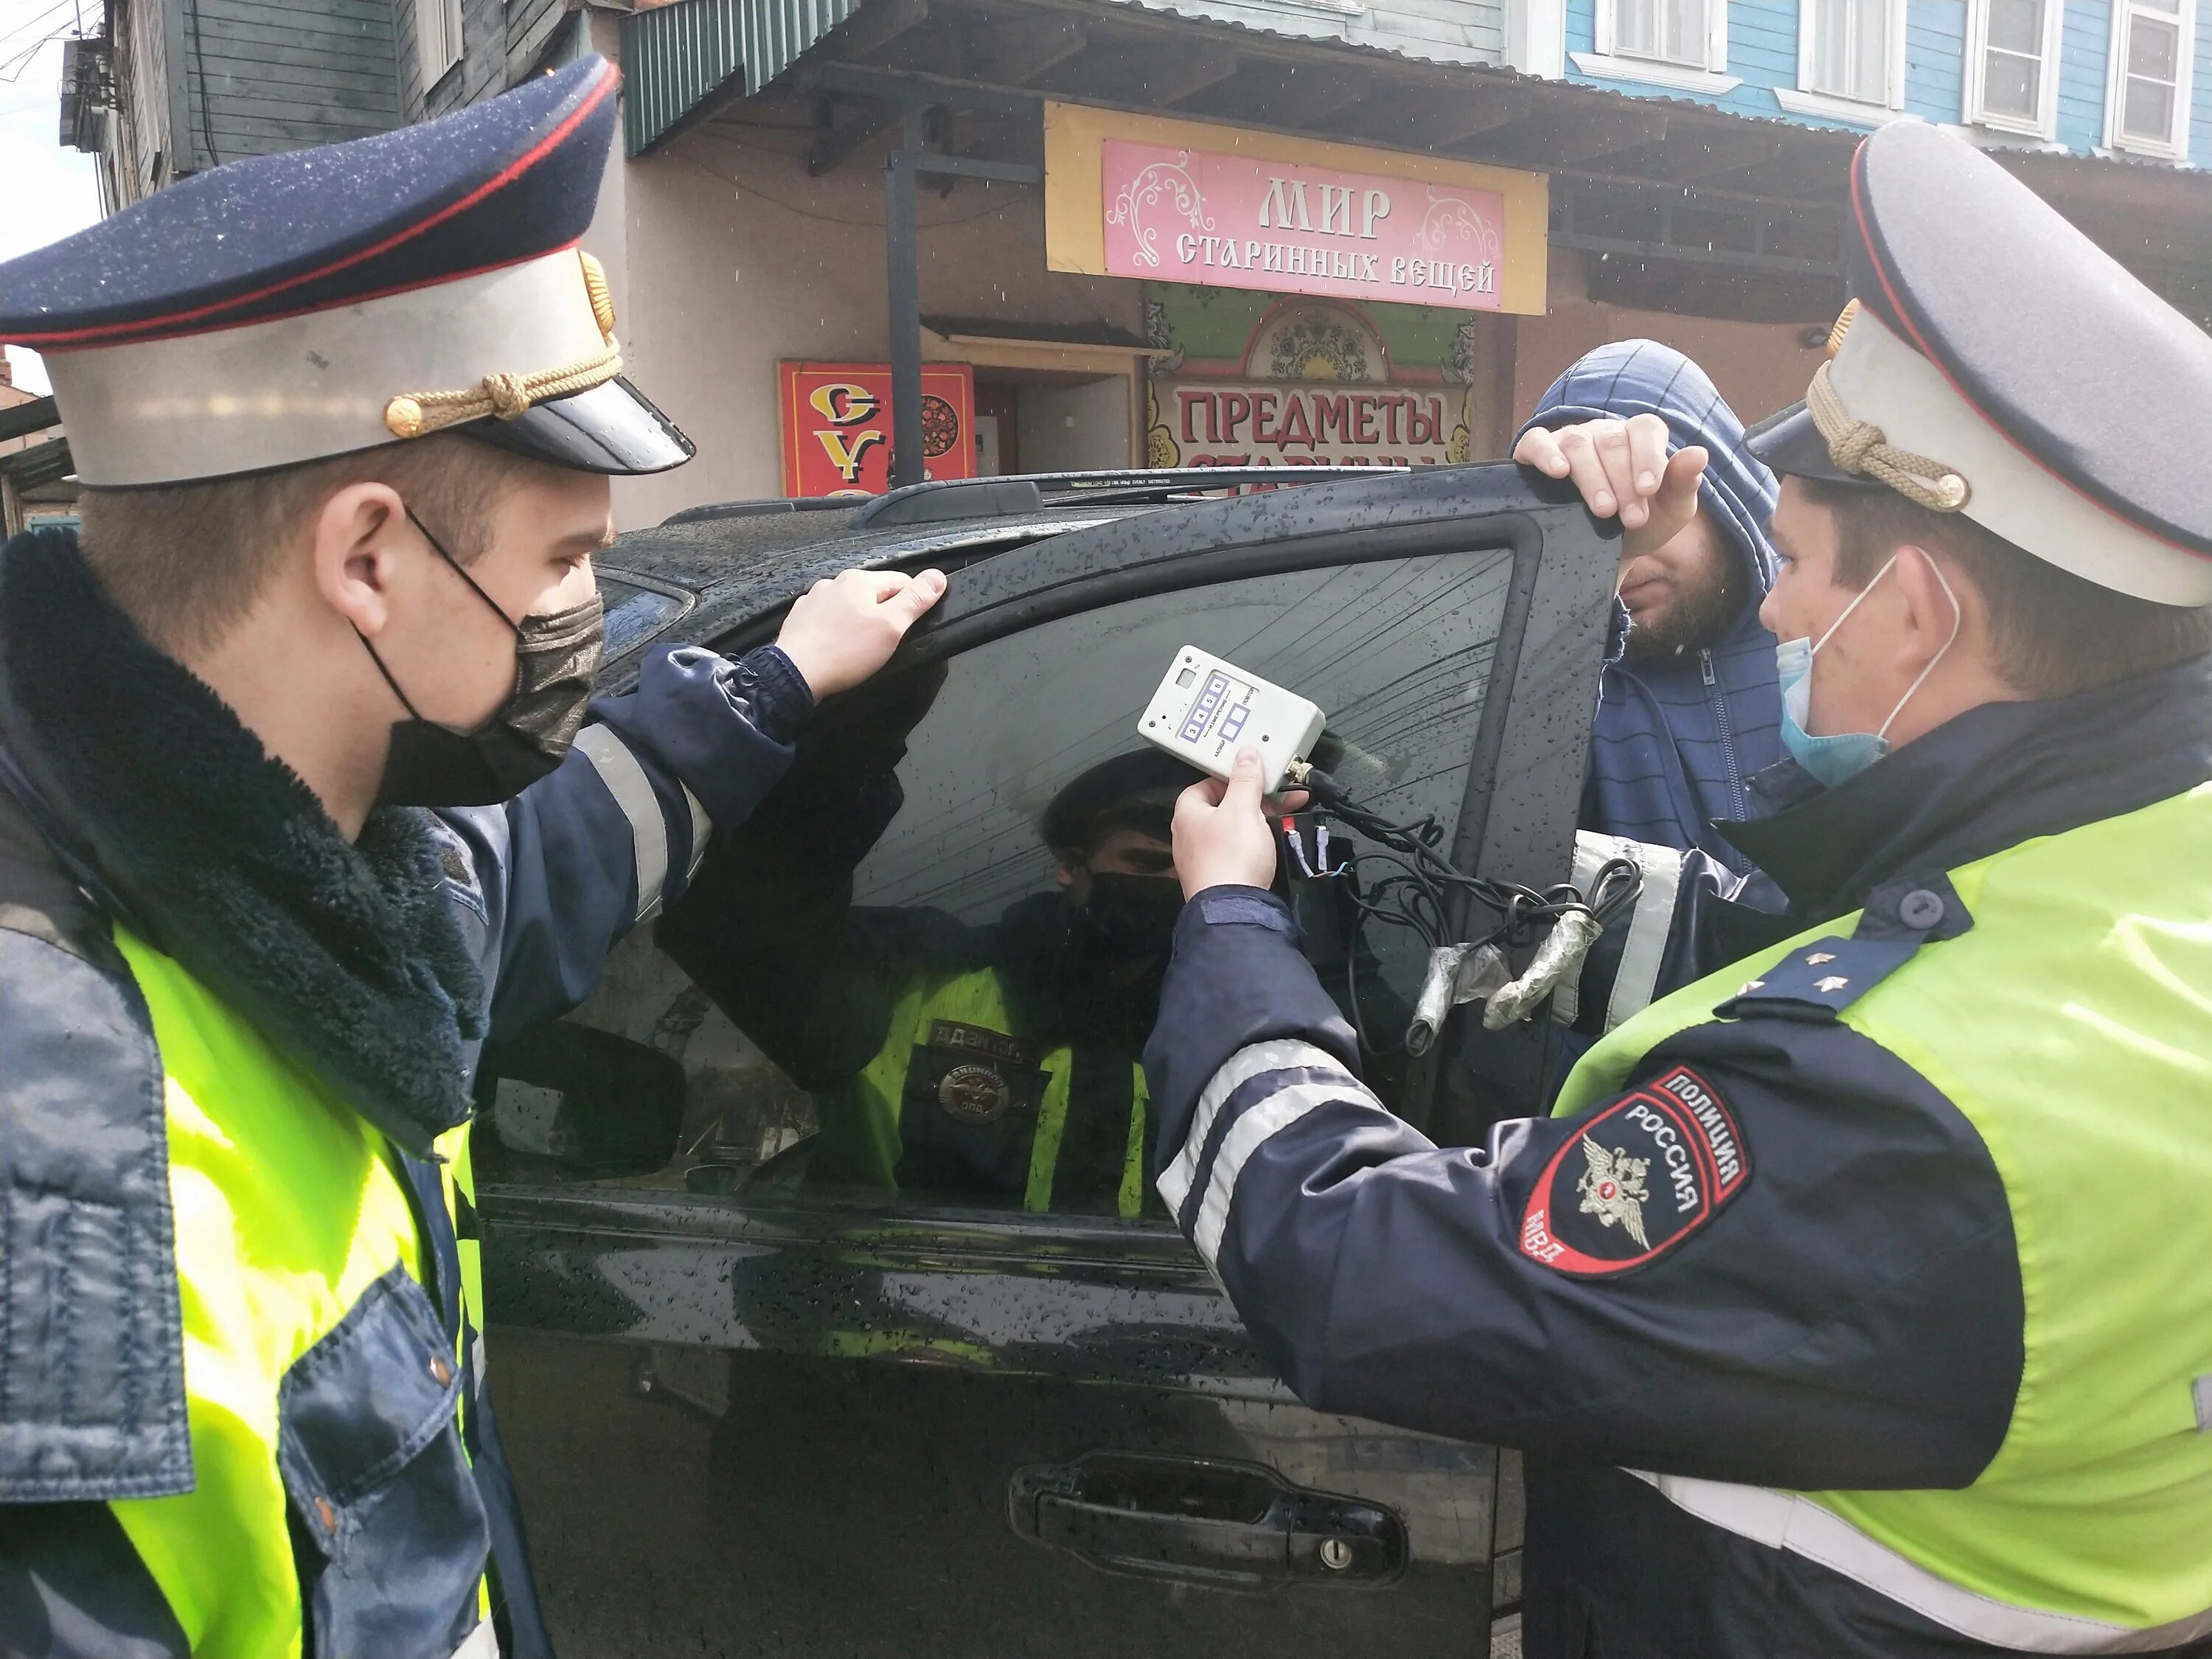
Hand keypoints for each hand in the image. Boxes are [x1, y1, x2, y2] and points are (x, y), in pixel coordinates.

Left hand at [774, 567, 946, 699]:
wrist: (796, 674)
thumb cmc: (847, 651)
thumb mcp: (892, 626)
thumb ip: (916, 599)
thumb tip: (938, 576)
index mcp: (858, 579)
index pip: (901, 581)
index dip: (913, 603)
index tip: (911, 626)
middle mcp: (833, 582)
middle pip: (873, 594)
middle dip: (884, 614)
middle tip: (886, 642)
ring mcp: (813, 600)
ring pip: (849, 607)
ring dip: (859, 622)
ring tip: (860, 649)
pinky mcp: (799, 619)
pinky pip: (828, 620)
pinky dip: (837, 631)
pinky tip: (838, 649)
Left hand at [1172, 748, 1282, 898]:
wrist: (1234, 909)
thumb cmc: (1231, 856)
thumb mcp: (1243, 808)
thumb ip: (1245, 779)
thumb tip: (1245, 754)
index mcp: (1188, 813)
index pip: (1205, 784)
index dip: (1229, 777)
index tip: (1252, 775)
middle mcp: (1191, 836)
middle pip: (1223, 806)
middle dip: (1253, 799)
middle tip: (1277, 795)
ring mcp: (1204, 858)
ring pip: (1234, 828)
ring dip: (1259, 820)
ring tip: (1285, 814)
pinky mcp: (1220, 875)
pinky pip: (1239, 850)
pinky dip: (1256, 842)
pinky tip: (1274, 841)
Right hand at [1514, 415, 1706, 554]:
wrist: (1604, 552)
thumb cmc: (1640, 525)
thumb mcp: (1670, 511)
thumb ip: (1684, 483)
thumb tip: (1700, 453)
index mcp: (1638, 439)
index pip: (1645, 429)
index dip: (1647, 457)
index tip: (1647, 490)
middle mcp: (1603, 433)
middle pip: (1612, 442)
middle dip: (1624, 483)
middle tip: (1631, 520)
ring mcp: (1569, 439)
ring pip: (1579, 444)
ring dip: (1593, 478)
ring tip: (1603, 511)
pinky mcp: (1538, 452)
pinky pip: (1537, 441)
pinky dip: (1546, 453)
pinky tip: (1558, 472)